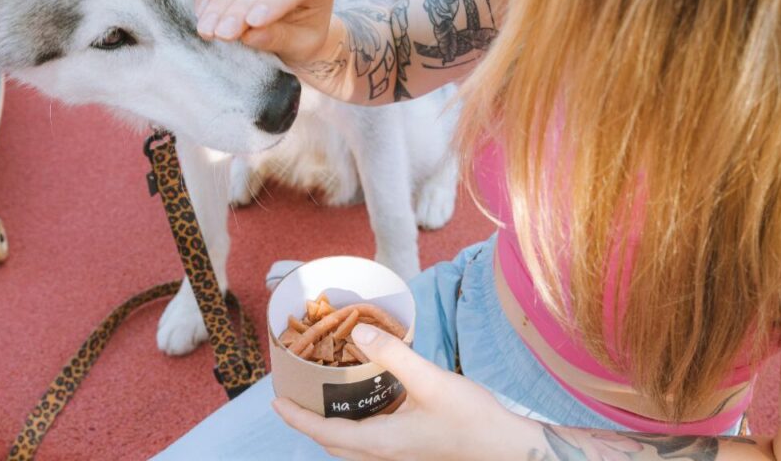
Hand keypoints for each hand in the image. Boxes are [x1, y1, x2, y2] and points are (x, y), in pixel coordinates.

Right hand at [195, 0, 335, 64]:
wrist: (297, 32)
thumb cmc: (304, 38)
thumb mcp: (300, 45)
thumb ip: (279, 38)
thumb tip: (250, 34)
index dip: (273, 1)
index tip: (252, 22)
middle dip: (239, 9)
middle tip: (222, 34)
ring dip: (219, 4)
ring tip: (207, 30)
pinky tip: (202, 14)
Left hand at [272, 323, 520, 460]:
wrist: (505, 447)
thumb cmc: (470, 418)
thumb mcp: (430, 380)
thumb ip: (392, 355)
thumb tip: (356, 332)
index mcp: (379, 442)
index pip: (323, 432)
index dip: (295, 417)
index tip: (275, 400)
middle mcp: (382, 454)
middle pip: (332, 442)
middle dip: (308, 421)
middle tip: (292, 396)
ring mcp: (397, 453)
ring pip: (351, 443)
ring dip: (331, 423)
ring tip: (322, 393)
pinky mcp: (410, 447)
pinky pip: (370, 438)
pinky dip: (355, 421)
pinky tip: (366, 396)